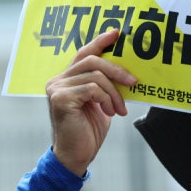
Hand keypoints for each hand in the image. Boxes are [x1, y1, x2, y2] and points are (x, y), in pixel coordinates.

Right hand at [46, 29, 136, 175]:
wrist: (76, 157)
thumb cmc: (87, 132)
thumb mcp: (101, 103)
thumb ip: (105, 86)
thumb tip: (126, 71)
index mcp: (66, 79)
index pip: (83, 53)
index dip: (100, 41)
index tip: (116, 34)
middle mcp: (57, 80)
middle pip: (91, 60)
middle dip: (117, 69)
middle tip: (134, 81)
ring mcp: (56, 88)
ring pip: (95, 75)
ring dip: (114, 92)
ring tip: (119, 108)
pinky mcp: (60, 98)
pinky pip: (91, 88)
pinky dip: (106, 99)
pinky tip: (110, 112)